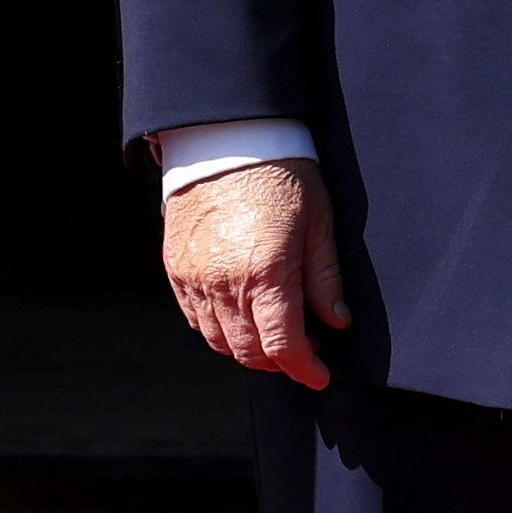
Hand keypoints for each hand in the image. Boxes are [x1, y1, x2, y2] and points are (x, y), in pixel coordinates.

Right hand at [164, 159, 346, 388]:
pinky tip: (241, 312)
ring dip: (248, 347)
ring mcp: (195, 278)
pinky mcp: (175, 269)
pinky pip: (195, 319)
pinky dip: (218, 328)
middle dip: (279, 360)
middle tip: (303, 344)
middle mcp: (225, 283)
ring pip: (219, 342)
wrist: (226, 138)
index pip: (284, 346)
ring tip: (272, 327)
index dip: (304, 369)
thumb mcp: (319, 222)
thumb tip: (336, 321)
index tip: (319, 375)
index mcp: (267, 273)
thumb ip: (325, 278)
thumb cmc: (280, 174)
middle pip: (250, 352)